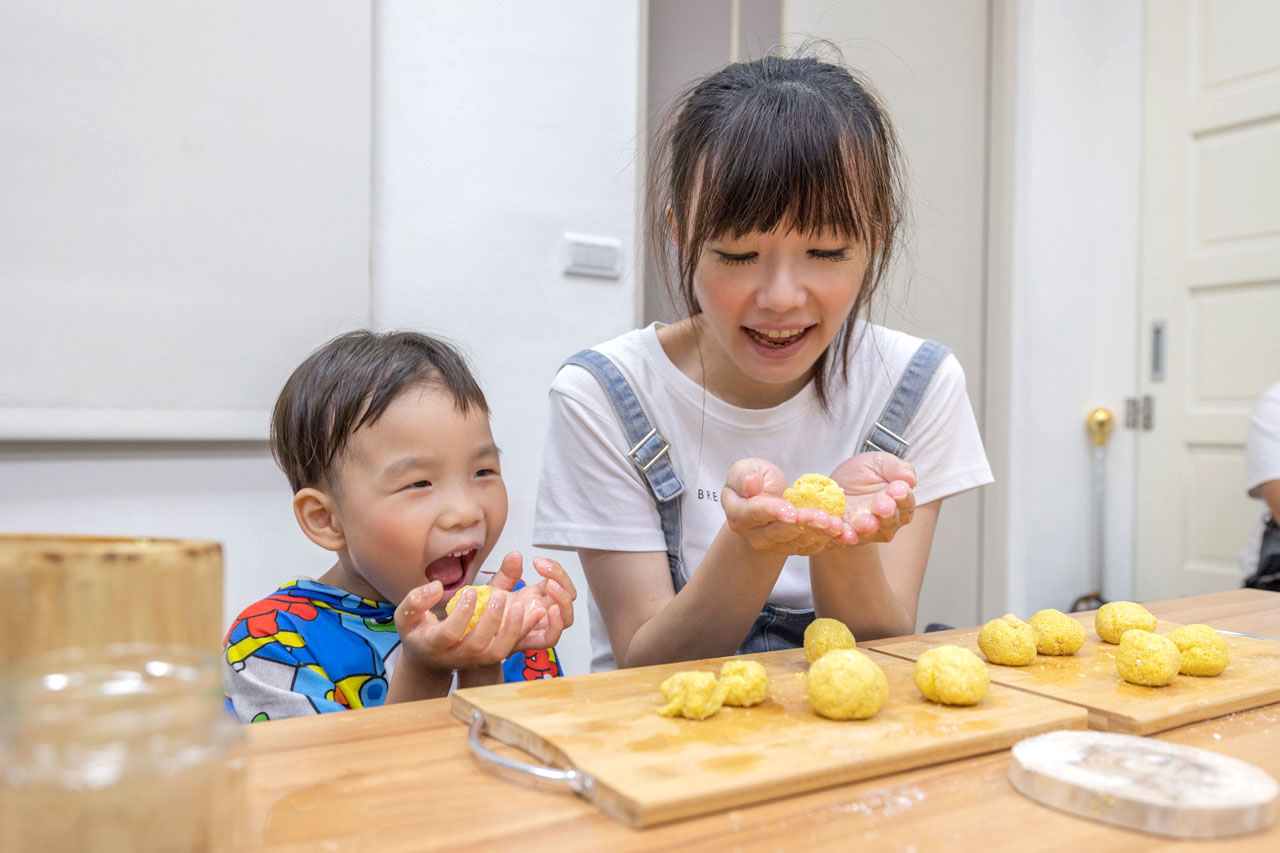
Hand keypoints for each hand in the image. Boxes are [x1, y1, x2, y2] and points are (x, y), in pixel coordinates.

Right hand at [394, 581, 527, 671]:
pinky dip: (523, 632)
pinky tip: (535, 612)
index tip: (469, 591)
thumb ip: (416, 600)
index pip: (449, 634)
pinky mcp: (490, 656)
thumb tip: (435, 587)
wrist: (430, 658)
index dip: (461, 614)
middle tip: (498, 596)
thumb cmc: (419, 632)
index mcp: (434, 645)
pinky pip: (510, 648)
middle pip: (477, 645)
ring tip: (522, 607)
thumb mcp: (407, 615)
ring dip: (512, 630)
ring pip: (498, 651)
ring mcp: (475, 659)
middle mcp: (457, 656)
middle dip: (490, 621)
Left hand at [488, 551, 577, 650]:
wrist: (469, 635)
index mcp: (537, 596)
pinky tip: (550, 610)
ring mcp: (538, 627)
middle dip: (562, 580)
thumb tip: (515, 555)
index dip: (555, 569)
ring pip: (566, 618)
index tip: (538, 561)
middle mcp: (542, 611)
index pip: (559, 580)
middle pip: (568, 597)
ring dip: (563, 600)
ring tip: (551, 586)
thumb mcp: (495, 588)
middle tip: (545, 570)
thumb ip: (506, 573)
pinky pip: (551, 637)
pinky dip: (556, 624)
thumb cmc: (484, 614)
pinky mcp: (530, 642)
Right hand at [722, 458, 855, 554]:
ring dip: (819, 534)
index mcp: (739, 513)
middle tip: (823, 517)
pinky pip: (810, 547)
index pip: (755, 513)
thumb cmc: (755, 478)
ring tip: (837, 524)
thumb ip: (745, 476)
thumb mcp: (745, 469)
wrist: (763, 497)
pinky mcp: (792, 547)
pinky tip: (843, 534)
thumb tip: (751, 484)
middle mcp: (755, 534)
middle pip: (779, 532)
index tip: (791, 511)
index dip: (774, 512)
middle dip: (803, 524)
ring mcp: (774, 544)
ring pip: (797, 543)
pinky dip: (828, 541)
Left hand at [828, 452, 916, 544]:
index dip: (903, 497)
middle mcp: (887, 522)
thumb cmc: (864, 472)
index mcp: (899, 502)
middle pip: (890, 522)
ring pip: (869, 533)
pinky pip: (845, 538)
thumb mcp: (880, 463)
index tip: (898, 490)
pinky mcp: (846, 534)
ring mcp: (866, 531)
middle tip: (882, 506)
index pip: (906, 503)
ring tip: (863, 522)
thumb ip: (897, 468)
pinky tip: (841, 530)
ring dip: (865, 528)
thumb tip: (911, 479)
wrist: (833, 483)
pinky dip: (844, 535)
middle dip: (886, 514)